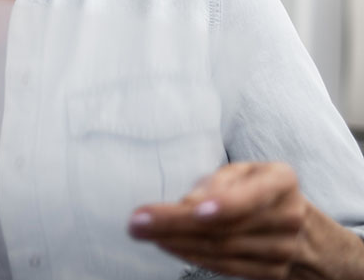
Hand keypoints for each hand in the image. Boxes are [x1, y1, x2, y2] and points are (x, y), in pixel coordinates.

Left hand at [127, 161, 363, 279]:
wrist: (303, 229)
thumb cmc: (256, 188)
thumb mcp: (242, 171)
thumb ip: (216, 182)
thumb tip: (188, 204)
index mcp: (281, 181)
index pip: (252, 195)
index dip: (224, 203)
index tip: (192, 208)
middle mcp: (288, 217)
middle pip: (225, 227)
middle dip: (175, 225)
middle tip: (137, 222)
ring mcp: (283, 249)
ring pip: (221, 249)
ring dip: (175, 242)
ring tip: (142, 232)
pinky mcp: (272, 272)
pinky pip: (225, 266)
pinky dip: (190, 255)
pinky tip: (165, 245)